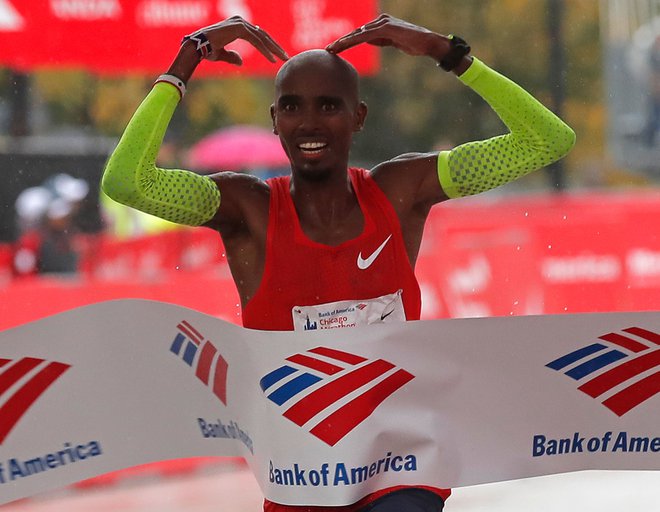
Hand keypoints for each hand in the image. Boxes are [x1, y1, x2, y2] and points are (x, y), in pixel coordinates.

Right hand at [189, 16, 287, 65]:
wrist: (196, 47)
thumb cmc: (206, 50)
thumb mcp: (222, 54)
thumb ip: (232, 56)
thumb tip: (241, 62)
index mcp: (237, 25)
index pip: (258, 34)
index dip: (269, 45)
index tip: (277, 55)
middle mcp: (239, 21)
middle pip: (263, 35)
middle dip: (275, 46)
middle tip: (286, 57)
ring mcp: (240, 23)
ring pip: (262, 38)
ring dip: (274, 49)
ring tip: (283, 59)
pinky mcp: (239, 29)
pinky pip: (256, 41)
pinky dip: (265, 51)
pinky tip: (272, 60)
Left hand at [326, 14, 449, 60]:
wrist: (428, 43)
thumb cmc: (414, 44)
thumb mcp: (393, 42)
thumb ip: (380, 39)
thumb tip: (366, 39)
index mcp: (382, 24)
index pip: (360, 34)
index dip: (347, 42)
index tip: (335, 49)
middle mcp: (380, 21)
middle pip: (356, 33)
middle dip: (341, 41)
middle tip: (327, 49)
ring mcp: (383, 23)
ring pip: (358, 34)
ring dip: (344, 42)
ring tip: (331, 49)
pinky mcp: (386, 28)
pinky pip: (366, 36)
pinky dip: (354, 41)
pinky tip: (344, 45)